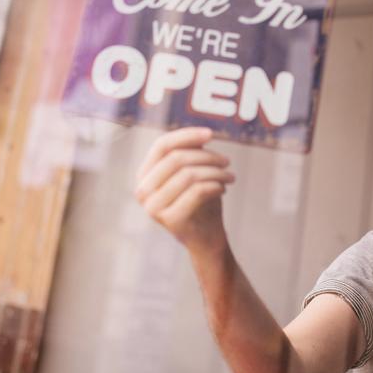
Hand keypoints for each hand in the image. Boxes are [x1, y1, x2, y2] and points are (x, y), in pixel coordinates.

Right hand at [135, 127, 234, 252]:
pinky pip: (197, 191)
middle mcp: (142, 190)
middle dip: (207, 156)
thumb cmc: (200, 201)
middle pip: (176, 158)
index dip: (186, 135)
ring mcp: (153, 207)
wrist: (205, 238)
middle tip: (227, 162)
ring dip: (215, 172)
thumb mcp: (194, 172)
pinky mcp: (170, 220)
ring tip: (229, 176)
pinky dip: (215, 185)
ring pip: (189, 174)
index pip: (161, 145)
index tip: (211, 134)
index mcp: (144, 175)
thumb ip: (191, 152)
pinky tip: (223, 189)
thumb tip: (200, 135)